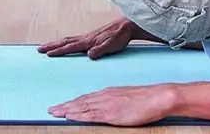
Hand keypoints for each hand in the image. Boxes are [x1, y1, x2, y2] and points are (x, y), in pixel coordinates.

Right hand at [37, 18, 135, 59]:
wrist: (127, 26)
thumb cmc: (119, 37)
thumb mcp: (112, 45)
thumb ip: (100, 50)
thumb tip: (89, 55)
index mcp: (89, 41)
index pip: (71, 47)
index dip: (59, 51)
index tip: (48, 54)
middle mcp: (85, 38)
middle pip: (64, 42)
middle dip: (51, 46)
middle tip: (39, 49)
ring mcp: (87, 36)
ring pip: (67, 39)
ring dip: (55, 43)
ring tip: (45, 47)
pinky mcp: (90, 36)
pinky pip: (73, 39)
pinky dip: (64, 41)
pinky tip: (63, 43)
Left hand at [48, 84, 179, 125]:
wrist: (157, 97)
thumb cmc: (147, 99)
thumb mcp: (128, 98)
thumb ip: (116, 102)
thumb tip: (111, 107)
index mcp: (108, 93)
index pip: (86, 98)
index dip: (73, 103)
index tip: (63, 105)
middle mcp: (104, 96)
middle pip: (80, 102)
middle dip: (65, 106)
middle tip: (51, 109)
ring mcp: (106, 104)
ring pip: (81, 107)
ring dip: (66, 110)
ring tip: (54, 112)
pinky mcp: (110, 113)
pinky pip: (89, 114)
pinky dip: (77, 115)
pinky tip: (68, 116)